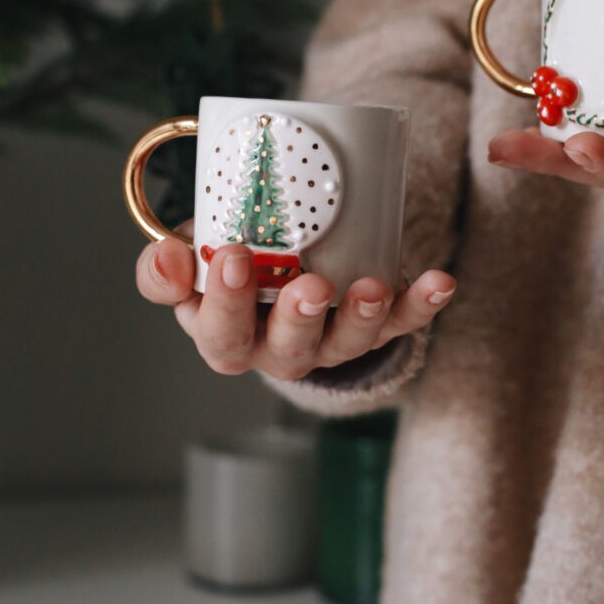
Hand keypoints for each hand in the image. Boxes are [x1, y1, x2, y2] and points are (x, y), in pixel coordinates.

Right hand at [135, 230, 455, 381]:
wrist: (275, 270)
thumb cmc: (227, 267)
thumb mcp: (187, 264)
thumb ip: (164, 266)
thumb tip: (165, 257)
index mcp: (225, 337)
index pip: (219, 332)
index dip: (225, 301)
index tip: (230, 254)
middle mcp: (278, 350)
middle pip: (287, 348)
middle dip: (299, 318)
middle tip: (308, 285)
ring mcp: (329, 343)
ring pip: (347, 345)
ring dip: (362, 318)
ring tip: (371, 288)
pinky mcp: (373, 329)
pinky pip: (400, 324)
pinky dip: (421, 305)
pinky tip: (439, 282)